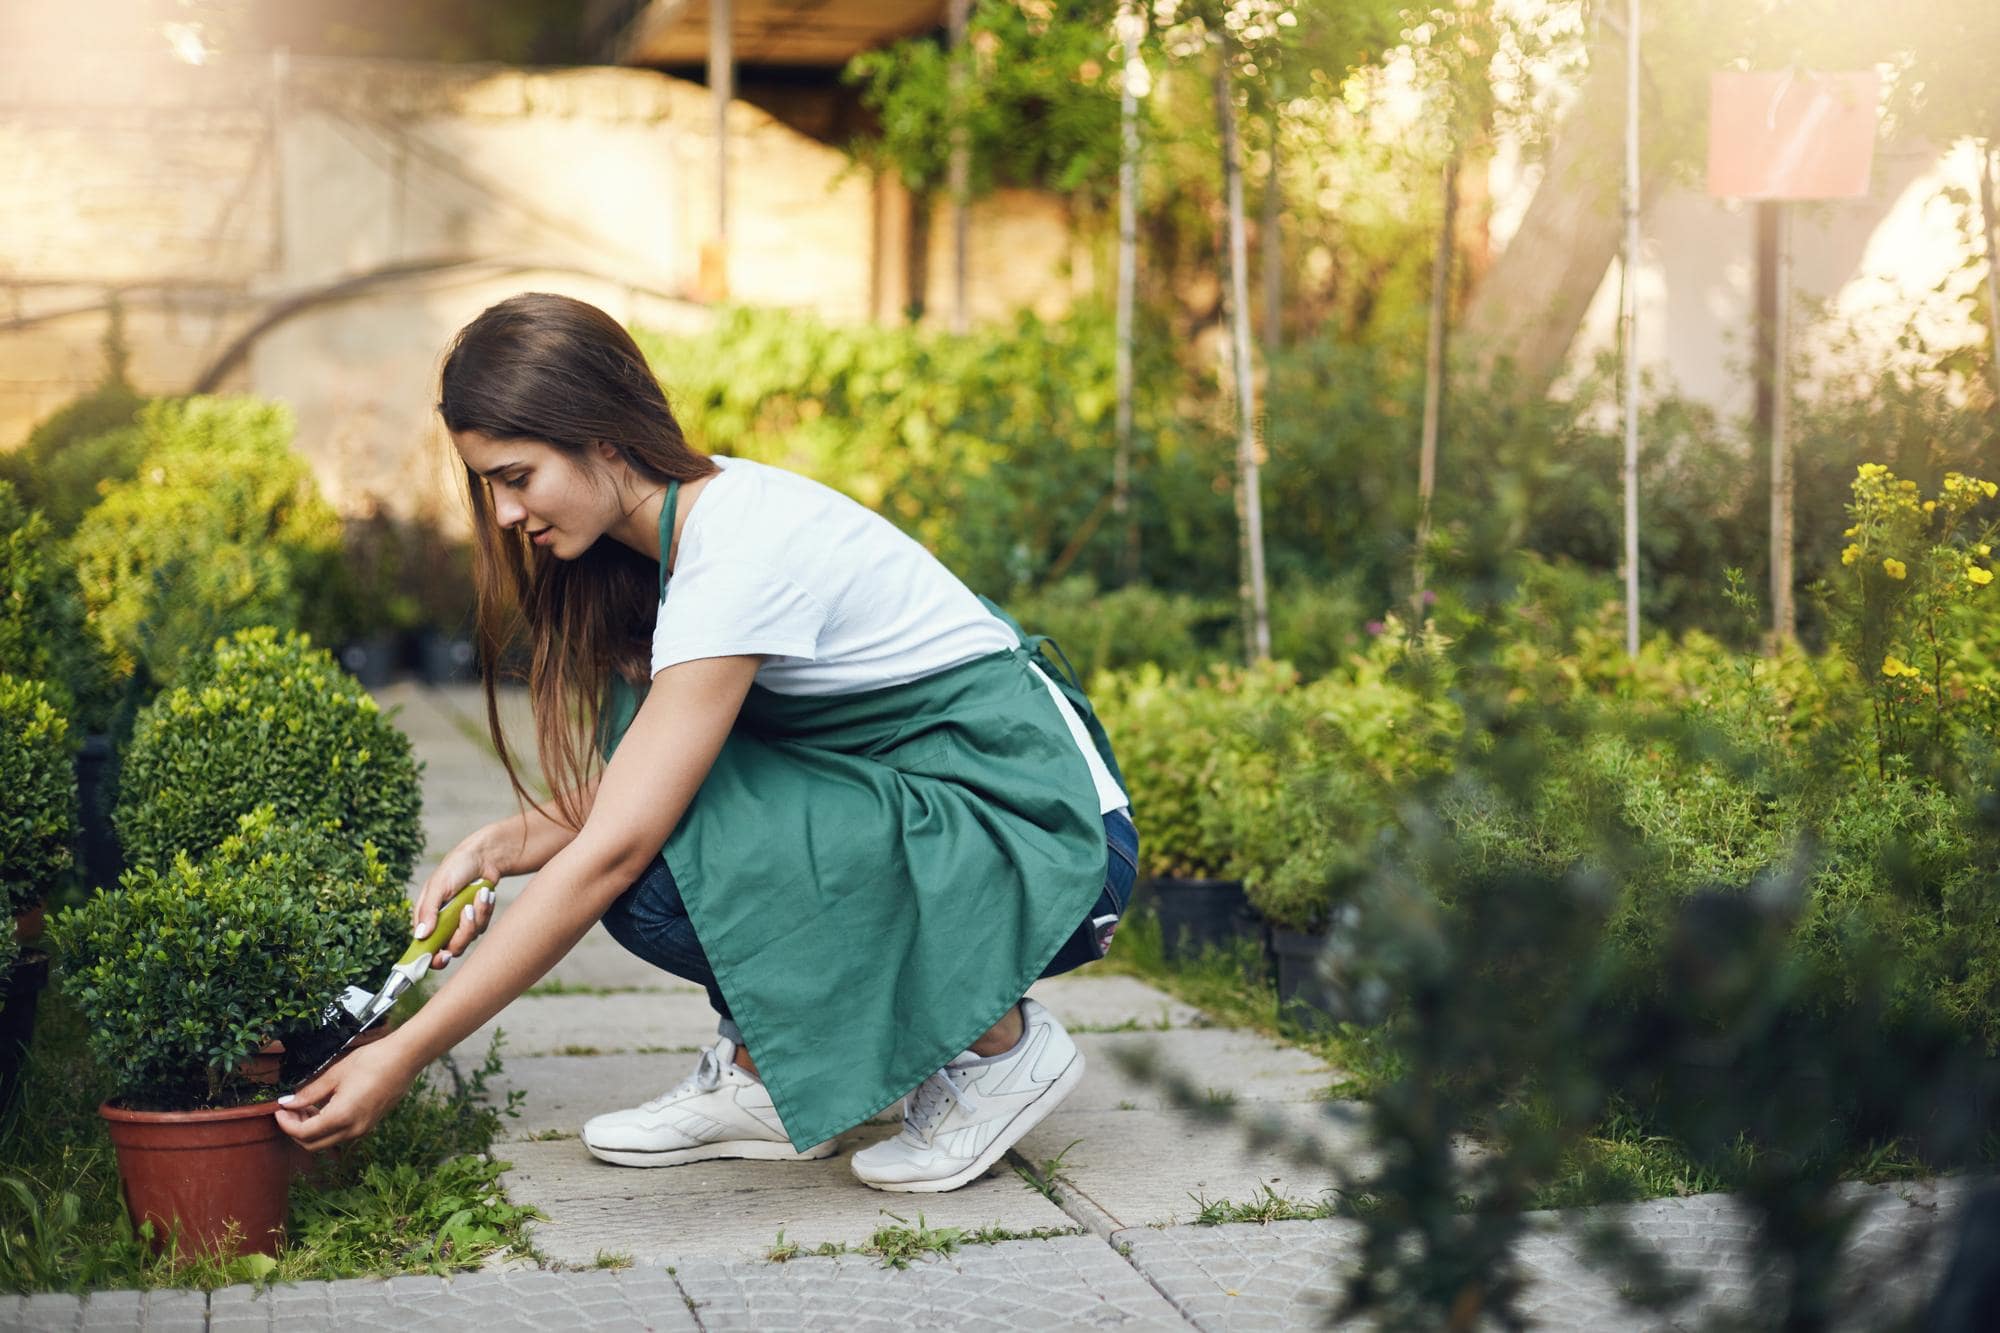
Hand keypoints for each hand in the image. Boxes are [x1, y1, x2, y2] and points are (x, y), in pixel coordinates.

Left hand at [275, 1035, 416, 1150]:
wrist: (404, 1058)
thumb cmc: (371, 1061)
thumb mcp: (335, 1074)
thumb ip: (309, 1092)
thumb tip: (287, 1103)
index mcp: (341, 1117)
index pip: (303, 1133)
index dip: (286, 1124)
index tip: (278, 1109)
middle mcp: (352, 1129)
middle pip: (313, 1144)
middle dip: (296, 1130)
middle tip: (290, 1109)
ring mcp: (363, 1129)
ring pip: (327, 1141)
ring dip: (311, 1129)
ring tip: (306, 1105)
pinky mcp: (369, 1124)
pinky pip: (340, 1134)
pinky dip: (326, 1126)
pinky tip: (324, 1106)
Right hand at [413, 835, 502, 970]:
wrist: (484, 857)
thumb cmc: (456, 868)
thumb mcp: (439, 886)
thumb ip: (429, 910)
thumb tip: (420, 936)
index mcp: (426, 919)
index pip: (425, 949)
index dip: (432, 958)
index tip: (443, 956)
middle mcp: (441, 926)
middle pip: (452, 949)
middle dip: (463, 931)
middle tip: (468, 910)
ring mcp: (459, 924)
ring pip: (470, 938)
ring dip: (477, 915)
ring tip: (480, 893)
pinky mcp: (476, 921)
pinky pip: (483, 926)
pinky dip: (486, 909)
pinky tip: (485, 894)